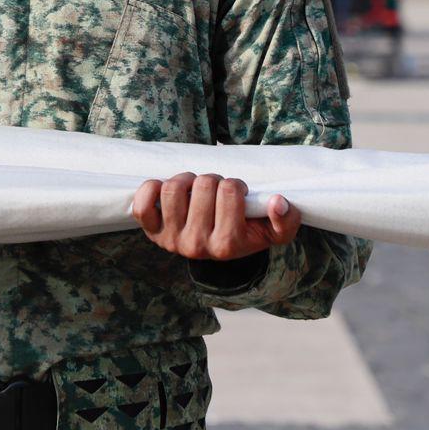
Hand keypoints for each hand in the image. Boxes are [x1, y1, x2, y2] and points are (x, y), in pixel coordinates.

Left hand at [131, 172, 299, 259]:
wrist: (218, 250)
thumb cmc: (246, 233)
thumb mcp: (273, 232)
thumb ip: (286, 220)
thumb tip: (278, 202)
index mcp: (227, 245)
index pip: (230, 190)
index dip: (236, 185)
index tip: (237, 194)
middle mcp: (197, 246)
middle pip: (203, 184)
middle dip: (213, 180)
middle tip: (216, 192)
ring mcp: (171, 240)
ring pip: (174, 188)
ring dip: (187, 179)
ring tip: (196, 188)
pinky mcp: (152, 232)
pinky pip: (142, 205)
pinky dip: (151, 189)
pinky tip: (166, 190)